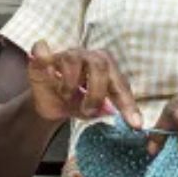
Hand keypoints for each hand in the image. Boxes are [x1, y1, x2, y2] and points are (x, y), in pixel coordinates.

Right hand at [26, 41, 142, 127]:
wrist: (45, 101)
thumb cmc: (71, 102)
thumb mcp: (87, 111)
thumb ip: (101, 110)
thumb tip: (117, 114)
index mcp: (105, 68)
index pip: (120, 84)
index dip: (128, 104)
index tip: (135, 124)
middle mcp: (88, 57)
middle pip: (100, 66)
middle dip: (96, 93)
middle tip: (89, 111)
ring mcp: (66, 54)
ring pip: (73, 60)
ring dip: (70, 85)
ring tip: (67, 96)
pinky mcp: (42, 54)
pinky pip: (44, 52)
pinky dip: (45, 62)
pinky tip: (48, 75)